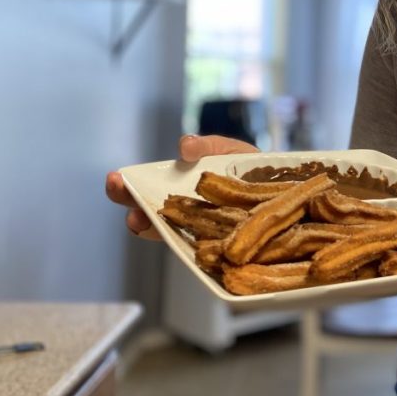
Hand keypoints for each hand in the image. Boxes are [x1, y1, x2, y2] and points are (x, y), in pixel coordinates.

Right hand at [105, 134, 259, 239]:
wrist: (280, 188)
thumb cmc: (247, 168)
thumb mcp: (227, 150)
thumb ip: (206, 146)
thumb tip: (183, 148)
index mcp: (177, 187)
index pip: (143, 190)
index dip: (125, 188)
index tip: (116, 179)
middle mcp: (181, 210)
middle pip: (148, 213)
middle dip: (132, 207)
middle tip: (124, 200)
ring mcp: (197, 228)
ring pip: (167, 233)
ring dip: (152, 228)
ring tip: (143, 221)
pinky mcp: (216, 243)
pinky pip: (198, 248)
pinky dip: (190, 245)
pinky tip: (184, 240)